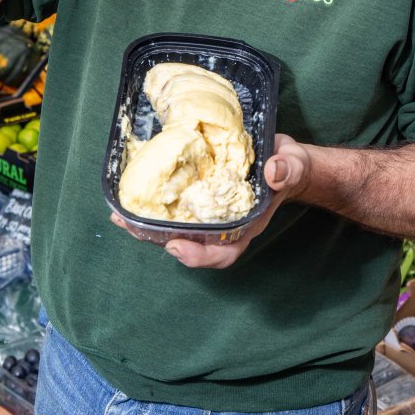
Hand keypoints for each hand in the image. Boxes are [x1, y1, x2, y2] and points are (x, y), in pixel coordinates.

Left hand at [110, 134, 311, 268]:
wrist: (282, 158)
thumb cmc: (289, 166)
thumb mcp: (293, 165)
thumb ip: (286, 169)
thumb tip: (273, 171)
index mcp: (247, 225)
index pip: (225, 252)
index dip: (200, 256)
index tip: (178, 248)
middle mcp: (225, 225)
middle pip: (192, 244)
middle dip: (160, 241)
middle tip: (132, 228)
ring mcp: (211, 213)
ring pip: (178, 229)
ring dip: (148, 226)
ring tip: (121, 216)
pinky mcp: (200, 195)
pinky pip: (176, 206)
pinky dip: (154, 205)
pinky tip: (133, 195)